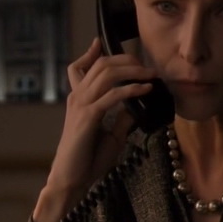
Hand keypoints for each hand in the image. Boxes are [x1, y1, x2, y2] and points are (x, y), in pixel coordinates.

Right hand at [32, 38, 155, 221]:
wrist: (71, 179)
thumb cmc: (87, 160)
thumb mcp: (111, 135)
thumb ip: (121, 119)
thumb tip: (135, 107)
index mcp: (78, 100)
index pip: (78, 68)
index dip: (89, 52)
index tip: (101, 42)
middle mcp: (77, 98)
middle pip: (100, 65)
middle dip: (125, 59)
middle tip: (145, 64)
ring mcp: (81, 105)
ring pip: (106, 74)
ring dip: (132, 70)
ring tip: (150, 74)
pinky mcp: (89, 117)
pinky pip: (113, 95)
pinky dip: (132, 89)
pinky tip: (146, 89)